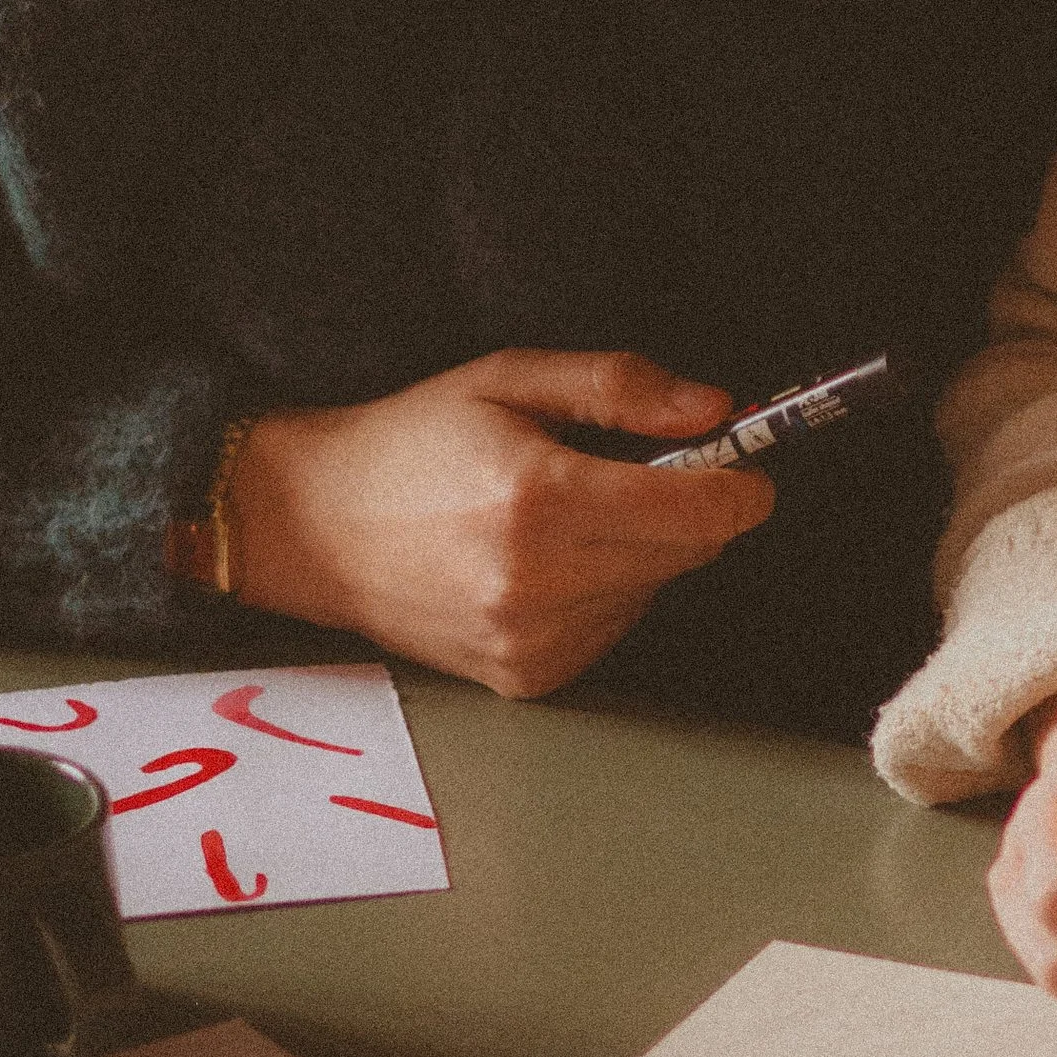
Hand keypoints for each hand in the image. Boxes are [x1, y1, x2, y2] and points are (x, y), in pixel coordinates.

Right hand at [222, 350, 773, 697]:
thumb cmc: (409, 443)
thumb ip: (620, 388)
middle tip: (636, 469)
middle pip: (689, 552)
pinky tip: (543, 561)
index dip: (740, 482)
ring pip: (654, 591)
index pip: (699, 511)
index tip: (744, 461)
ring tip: (561, 514)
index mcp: (538, 499)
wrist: (311, 528)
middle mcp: (537, 583)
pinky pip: (613, 627)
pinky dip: (602, 591)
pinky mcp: (525, 677)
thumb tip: (717, 409)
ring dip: (638, 551)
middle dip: (685, 507)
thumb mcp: (510, 378)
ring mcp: (530, 640)